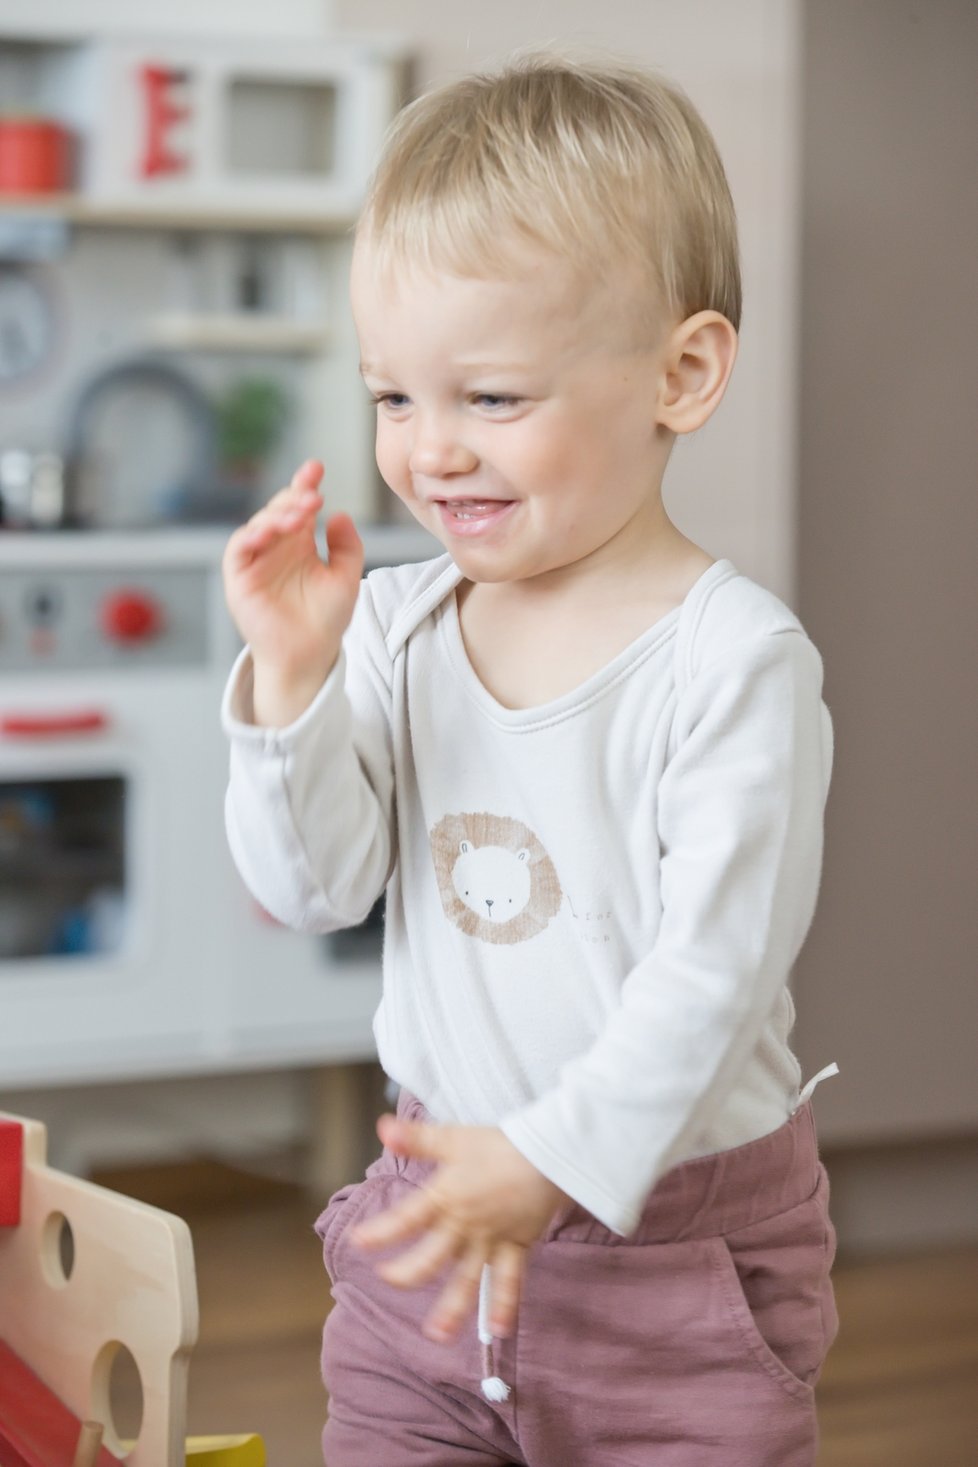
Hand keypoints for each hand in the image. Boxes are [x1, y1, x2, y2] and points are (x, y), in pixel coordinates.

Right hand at [222, 460, 363, 723]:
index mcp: (299, 543)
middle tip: (312, 496)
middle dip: (293, 498)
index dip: (304, 485)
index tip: (316, 468)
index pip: (299, 505)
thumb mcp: (346, 578)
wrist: (310, 656)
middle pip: (278, 510)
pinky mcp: (239, 578)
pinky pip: (238, 549)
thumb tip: (340, 514)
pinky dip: (250, 536)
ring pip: (258, 524)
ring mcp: (256, 561)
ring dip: (276, 515)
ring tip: (299, 515)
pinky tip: (268, 531)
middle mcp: (275, 546)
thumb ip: (348, 547)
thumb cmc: (326, 620)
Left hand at [350, 1114, 567, 1342]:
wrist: (548, 1154)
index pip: (405, 1219)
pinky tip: (499, 1330)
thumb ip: (417, 1138)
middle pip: (430, 1258)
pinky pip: (509, 1281)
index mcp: (446, 1198)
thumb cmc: (500, 1144)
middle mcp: (464, 1226)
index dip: (380, 1232)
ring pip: (467, 1280)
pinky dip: (505, 1305)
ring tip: (435, 1335)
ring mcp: (490, 1241)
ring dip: (451, 1309)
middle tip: (387, 1280)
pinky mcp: (516, 1247)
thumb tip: (382, 1128)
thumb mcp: (454, 1137)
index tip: (357, 1242)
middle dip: (406, 1274)